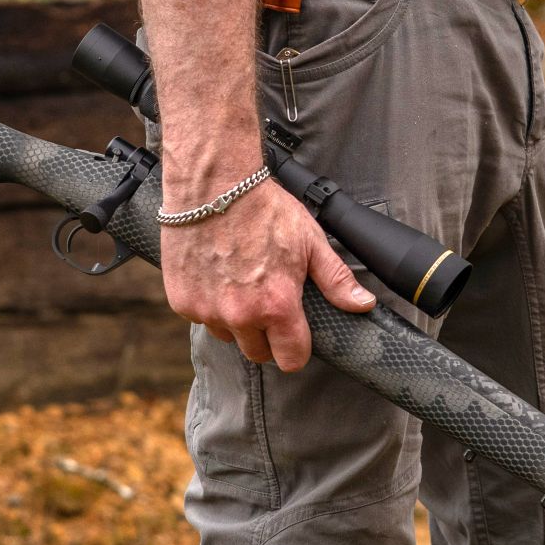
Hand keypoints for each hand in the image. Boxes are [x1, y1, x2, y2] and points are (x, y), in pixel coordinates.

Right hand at [161, 178, 376, 371]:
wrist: (213, 185)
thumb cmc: (262, 209)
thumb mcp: (310, 242)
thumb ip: (336, 280)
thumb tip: (362, 304)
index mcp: (276, 306)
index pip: (291, 360)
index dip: (296, 349)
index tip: (294, 335)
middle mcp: (240, 315)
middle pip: (258, 353)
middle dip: (266, 335)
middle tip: (266, 302)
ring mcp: (207, 310)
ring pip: (228, 335)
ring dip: (235, 321)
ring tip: (240, 284)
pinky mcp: (182, 301)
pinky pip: (201, 318)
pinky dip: (209, 304)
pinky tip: (217, 276)